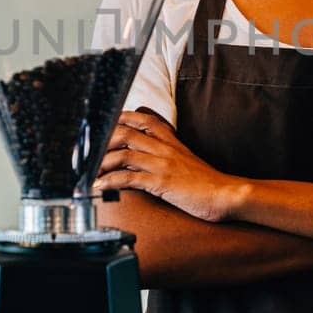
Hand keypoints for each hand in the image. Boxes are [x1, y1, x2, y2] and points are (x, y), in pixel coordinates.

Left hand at [93, 108, 237, 222]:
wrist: (226, 194)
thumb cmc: (206, 182)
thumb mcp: (185, 160)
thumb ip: (167, 154)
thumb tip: (145, 158)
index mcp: (170, 141)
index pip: (142, 119)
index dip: (119, 119)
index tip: (102, 125)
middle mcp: (164, 148)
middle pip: (125, 133)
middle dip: (101, 141)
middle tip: (86, 153)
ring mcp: (162, 164)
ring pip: (122, 153)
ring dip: (101, 163)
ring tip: (87, 173)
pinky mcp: (161, 181)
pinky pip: (129, 177)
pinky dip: (110, 181)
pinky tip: (100, 187)